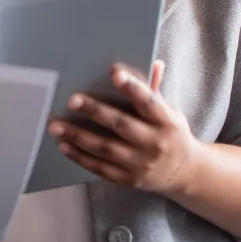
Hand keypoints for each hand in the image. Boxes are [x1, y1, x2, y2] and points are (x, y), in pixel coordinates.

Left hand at [49, 61, 197, 193]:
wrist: (184, 173)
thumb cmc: (171, 133)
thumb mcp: (171, 112)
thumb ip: (155, 90)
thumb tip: (154, 63)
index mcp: (167, 121)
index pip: (149, 102)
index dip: (133, 87)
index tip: (114, 72)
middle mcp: (155, 143)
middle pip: (122, 125)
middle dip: (95, 111)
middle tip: (72, 99)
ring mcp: (141, 164)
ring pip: (106, 148)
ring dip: (78, 136)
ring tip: (56, 126)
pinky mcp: (129, 178)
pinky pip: (101, 168)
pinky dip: (80, 157)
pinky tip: (65, 145)